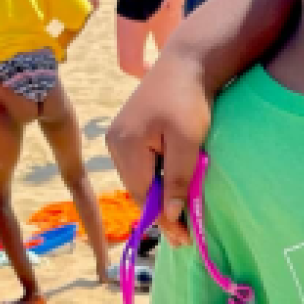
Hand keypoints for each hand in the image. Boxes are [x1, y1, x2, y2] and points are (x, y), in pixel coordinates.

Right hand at [106, 56, 211, 246]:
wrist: (187, 64)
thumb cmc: (189, 100)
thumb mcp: (188, 142)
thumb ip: (178, 179)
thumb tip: (168, 216)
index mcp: (125, 146)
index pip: (142, 195)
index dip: (162, 218)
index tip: (183, 239)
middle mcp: (114, 143)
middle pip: (138, 188)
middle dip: (161, 209)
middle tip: (186, 232)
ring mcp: (118, 136)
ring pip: (140, 178)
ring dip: (160, 193)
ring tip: (183, 212)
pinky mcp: (128, 132)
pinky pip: (142, 164)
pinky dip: (159, 176)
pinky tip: (174, 183)